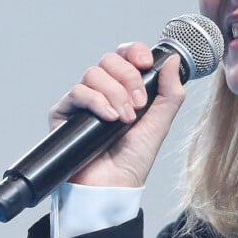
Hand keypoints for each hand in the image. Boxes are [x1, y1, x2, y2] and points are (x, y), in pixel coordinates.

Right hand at [49, 43, 185, 187]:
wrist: (114, 185)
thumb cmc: (135, 156)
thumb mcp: (162, 120)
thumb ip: (171, 90)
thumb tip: (174, 59)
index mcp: (126, 85)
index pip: (125, 54)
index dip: (134, 52)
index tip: (146, 64)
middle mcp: (103, 88)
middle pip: (109, 59)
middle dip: (128, 78)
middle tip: (139, 104)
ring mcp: (83, 99)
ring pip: (94, 73)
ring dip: (115, 94)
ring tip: (125, 118)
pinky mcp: (64, 113)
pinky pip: (78, 92)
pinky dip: (97, 101)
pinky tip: (109, 118)